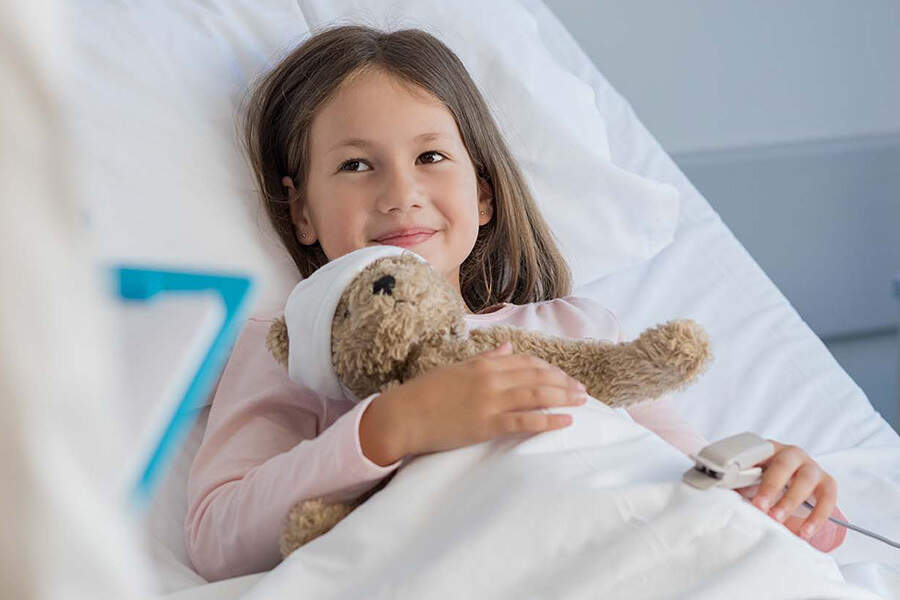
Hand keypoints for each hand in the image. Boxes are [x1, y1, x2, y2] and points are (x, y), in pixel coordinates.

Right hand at [382, 341, 587, 456]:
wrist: (403, 415)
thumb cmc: (425, 393)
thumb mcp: (457, 368)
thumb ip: (485, 359)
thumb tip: (507, 348)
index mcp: (483, 364)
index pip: (526, 362)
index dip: (549, 368)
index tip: (564, 376)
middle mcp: (491, 379)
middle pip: (538, 376)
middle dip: (564, 382)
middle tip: (583, 390)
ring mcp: (491, 401)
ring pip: (537, 395)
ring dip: (563, 397)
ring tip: (581, 401)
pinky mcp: (488, 424)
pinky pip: (525, 421)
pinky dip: (549, 420)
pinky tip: (566, 421)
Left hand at [739, 440, 837, 540]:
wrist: (791, 484)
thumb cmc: (765, 480)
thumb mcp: (750, 477)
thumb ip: (738, 481)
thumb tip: (718, 491)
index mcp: (769, 448)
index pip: (759, 452)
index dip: (750, 469)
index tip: (739, 487)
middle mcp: (792, 454)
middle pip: (784, 465)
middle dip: (771, 487)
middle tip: (760, 507)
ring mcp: (812, 467)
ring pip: (806, 480)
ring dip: (791, 501)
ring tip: (778, 520)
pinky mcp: (827, 483)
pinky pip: (827, 498)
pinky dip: (817, 517)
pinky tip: (805, 532)